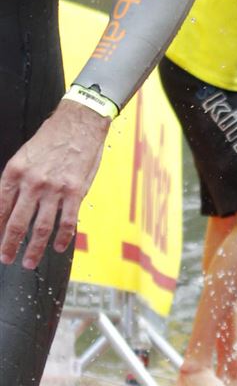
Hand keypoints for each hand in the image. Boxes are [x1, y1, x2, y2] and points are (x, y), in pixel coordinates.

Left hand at [0, 98, 110, 268]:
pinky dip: (62, 238)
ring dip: (34, 248)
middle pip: (17, 222)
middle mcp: (32, 182)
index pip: (0, 207)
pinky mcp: (76, 192)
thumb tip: (9, 206)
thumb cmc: (52, 138)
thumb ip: (16, 181)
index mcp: (15, 172)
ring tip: (29, 261)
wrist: (79, 123)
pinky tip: (58, 247)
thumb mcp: (24, 156)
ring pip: (42, 227)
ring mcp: (55, 188)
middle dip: (9, 244)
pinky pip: (67, 222)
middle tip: (6, 258)